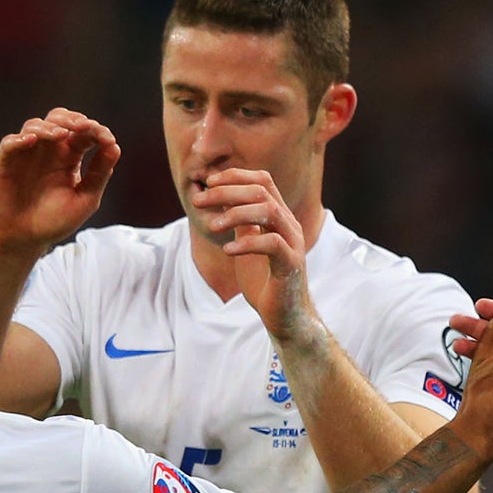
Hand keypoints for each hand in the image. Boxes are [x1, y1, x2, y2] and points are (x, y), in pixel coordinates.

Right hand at [0, 108, 119, 254]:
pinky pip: (10, 143)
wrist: (26, 239)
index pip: (82, 134)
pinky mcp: (6, 162)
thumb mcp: (85, 200)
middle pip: (58, 119)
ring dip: (49, 127)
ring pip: (35, 126)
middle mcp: (48, 151)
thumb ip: (99, 175)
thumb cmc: (56, 221)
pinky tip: (32, 140)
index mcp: (69, 158)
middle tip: (83, 126)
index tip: (106, 138)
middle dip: (72, 119)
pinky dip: (20, 139)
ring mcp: (27, 154)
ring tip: (60, 135)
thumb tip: (115, 147)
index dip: (95, 130)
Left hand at [196, 168, 315, 342]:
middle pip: (261, 191)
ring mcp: (294, 243)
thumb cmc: (265, 282)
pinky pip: (272, 243)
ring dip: (235, 214)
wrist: (284, 316)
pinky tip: (228, 251)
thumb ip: (241, 223)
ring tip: (212, 226)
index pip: (262, 180)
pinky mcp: (291, 264)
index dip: (235, 176)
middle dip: (226, 192)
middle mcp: (290, 225)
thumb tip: (222, 198)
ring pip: (269, 211)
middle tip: (199, 201)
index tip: (208, 183)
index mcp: (280, 217)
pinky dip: (247, 244)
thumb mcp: (247, 245)